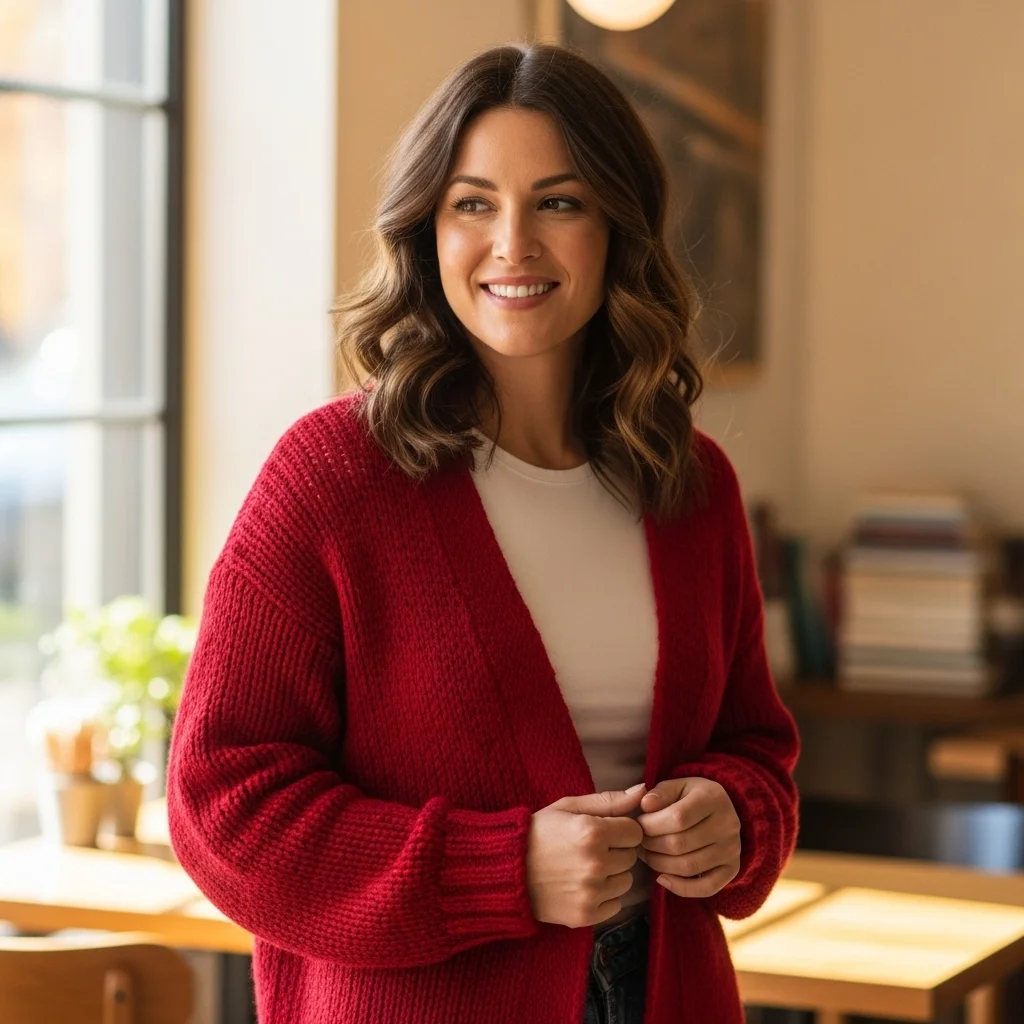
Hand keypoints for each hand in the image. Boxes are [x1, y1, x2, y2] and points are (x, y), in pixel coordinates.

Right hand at [526, 784, 645, 928]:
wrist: (506, 870)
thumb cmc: (538, 832)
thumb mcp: (569, 807)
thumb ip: (609, 800)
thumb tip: (643, 791)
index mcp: (592, 832)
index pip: (635, 833)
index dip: (620, 830)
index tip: (604, 831)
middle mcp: (595, 864)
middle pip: (631, 857)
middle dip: (616, 851)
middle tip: (590, 849)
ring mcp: (591, 893)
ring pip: (626, 882)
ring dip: (612, 874)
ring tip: (585, 868)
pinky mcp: (585, 915)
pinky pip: (616, 905)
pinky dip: (604, 897)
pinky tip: (582, 886)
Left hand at [635, 777, 740, 897]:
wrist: (720, 811)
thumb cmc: (690, 797)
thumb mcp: (677, 786)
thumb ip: (660, 793)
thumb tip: (646, 805)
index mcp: (713, 798)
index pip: (678, 817)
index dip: (651, 824)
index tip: (638, 823)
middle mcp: (727, 825)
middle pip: (680, 844)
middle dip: (651, 845)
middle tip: (639, 841)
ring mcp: (732, 850)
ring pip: (689, 866)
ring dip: (659, 865)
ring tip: (647, 855)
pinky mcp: (732, 869)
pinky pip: (706, 887)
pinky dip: (680, 888)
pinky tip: (662, 878)